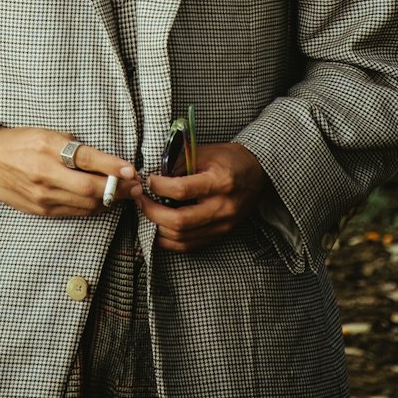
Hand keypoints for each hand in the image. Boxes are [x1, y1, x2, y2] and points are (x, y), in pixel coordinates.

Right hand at [0, 127, 140, 216]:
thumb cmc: (21, 142)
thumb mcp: (48, 134)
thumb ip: (75, 147)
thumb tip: (107, 162)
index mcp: (48, 148)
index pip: (88, 159)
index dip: (114, 167)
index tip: (132, 170)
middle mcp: (45, 174)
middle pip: (91, 188)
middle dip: (118, 189)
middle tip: (135, 187)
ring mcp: (42, 196)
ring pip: (85, 204)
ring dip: (109, 201)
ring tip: (124, 194)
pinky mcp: (39, 210)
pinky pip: (73, 212)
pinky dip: (91, 208)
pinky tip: (102, 201)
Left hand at [137, 142, 265, 251]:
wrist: (257, 173)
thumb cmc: (229, 159)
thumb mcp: (205, 152)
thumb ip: (180, 164)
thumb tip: (155, 176)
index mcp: (220, 182)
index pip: (182, 190)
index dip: (160, 187)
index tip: (149, 180)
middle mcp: (222, 207)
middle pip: (180, 221)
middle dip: (153, 212)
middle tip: (141, 200)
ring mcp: (222, 225)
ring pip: (182, 238)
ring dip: (158, 228)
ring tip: (148, 212)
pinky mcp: (220, 234)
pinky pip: (190, 245)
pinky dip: (170, 239)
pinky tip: (160, 227)